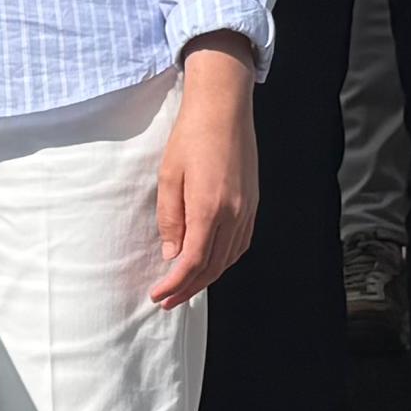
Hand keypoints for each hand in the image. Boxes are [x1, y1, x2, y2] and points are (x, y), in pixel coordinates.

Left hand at [150, 39, 260, 308]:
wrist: (224, 109)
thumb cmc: (190, 138)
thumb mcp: (168, 177)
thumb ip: (170, 219)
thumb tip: (173, 255)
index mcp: (210, 208)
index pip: (193, 261)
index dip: (175, 284)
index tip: (158, 296)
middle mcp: (233, 214)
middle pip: (212, 267)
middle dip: (188, 289)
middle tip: (166, 301)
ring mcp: (247, 210)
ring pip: (229, 259)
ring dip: (206, 278)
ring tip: (184, 288)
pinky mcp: (252, 204)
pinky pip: (240, 244)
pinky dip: (223, 261)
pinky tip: (209, 264)